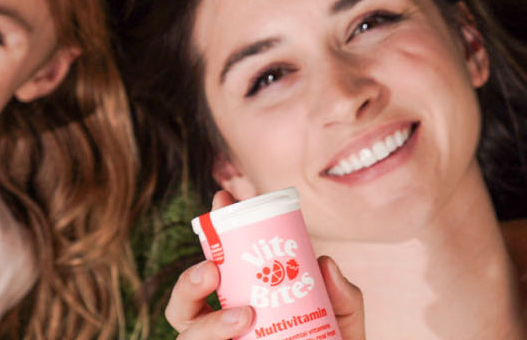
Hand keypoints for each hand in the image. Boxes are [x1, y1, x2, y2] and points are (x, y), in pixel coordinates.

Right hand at [165, 192, 365, 339]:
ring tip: (243, 315)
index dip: (212, 231)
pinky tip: (240, 337)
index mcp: (240, 300)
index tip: (222, 201)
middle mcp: (220, 327)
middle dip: (188, 283)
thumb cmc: (330, 339)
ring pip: (187, 336)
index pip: (214, 266)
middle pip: (184, 304)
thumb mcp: (342, 312)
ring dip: (207, 324)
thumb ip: (341, 292)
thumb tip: (324, 262)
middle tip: (211, 270)